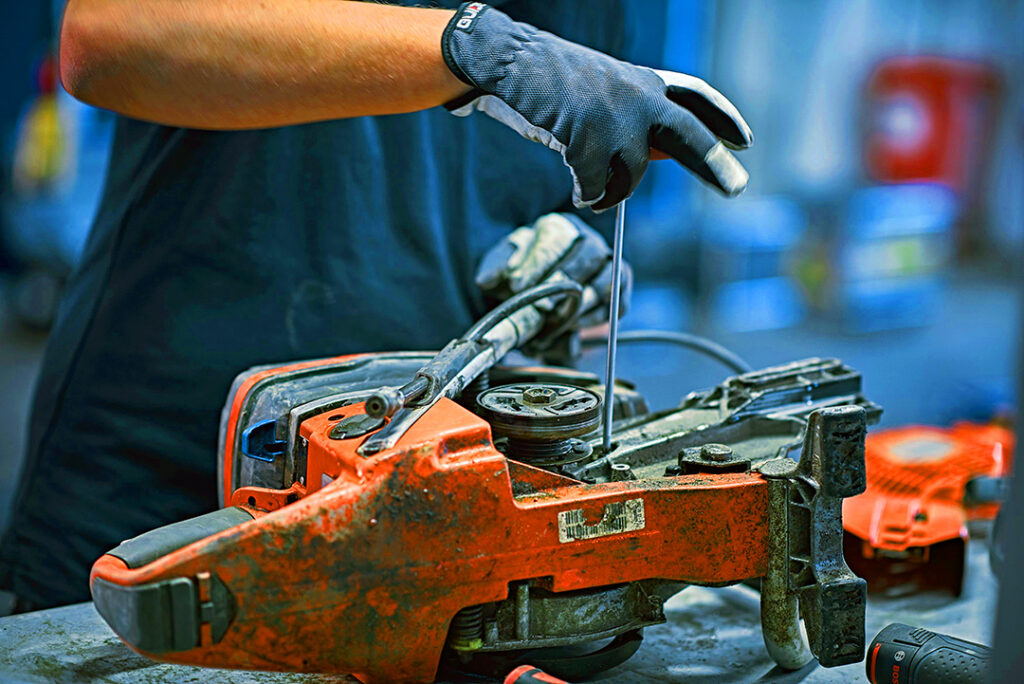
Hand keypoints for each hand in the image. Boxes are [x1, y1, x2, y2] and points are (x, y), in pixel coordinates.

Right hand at [442, 2, 752, 209]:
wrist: (516, 64)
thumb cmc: (555, 85)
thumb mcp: (605, 94)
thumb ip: (632, 121)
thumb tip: (650, 161)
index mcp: (646, 82)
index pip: (695, 97)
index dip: (723, 118)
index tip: (745, 142)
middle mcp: (639, 96)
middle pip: (689, 135)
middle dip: (714, 164)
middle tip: (737, 188)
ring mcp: (616, 117)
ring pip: (631, 175)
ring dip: (612, 192)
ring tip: (591, 192)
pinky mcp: (589, 137)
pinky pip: (597, 185)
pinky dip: (587, 194)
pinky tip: (577, 191)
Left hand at [476, 213, 631, 329]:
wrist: (537, 295)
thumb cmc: (522, 274)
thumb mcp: (502, 267)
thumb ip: (495, 268)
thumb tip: (487, 278)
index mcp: (560, 227)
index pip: (556, 236)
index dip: (538, 262)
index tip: (517, 285)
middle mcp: (590, 242)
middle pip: (588, 255)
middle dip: (563, 283)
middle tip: (540, 307)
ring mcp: (609, 266)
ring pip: (607, 280)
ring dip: (580, 304)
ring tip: (552, 321)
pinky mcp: (619, 293)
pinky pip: (616, 305)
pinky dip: (595, 318)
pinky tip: (571, 327)